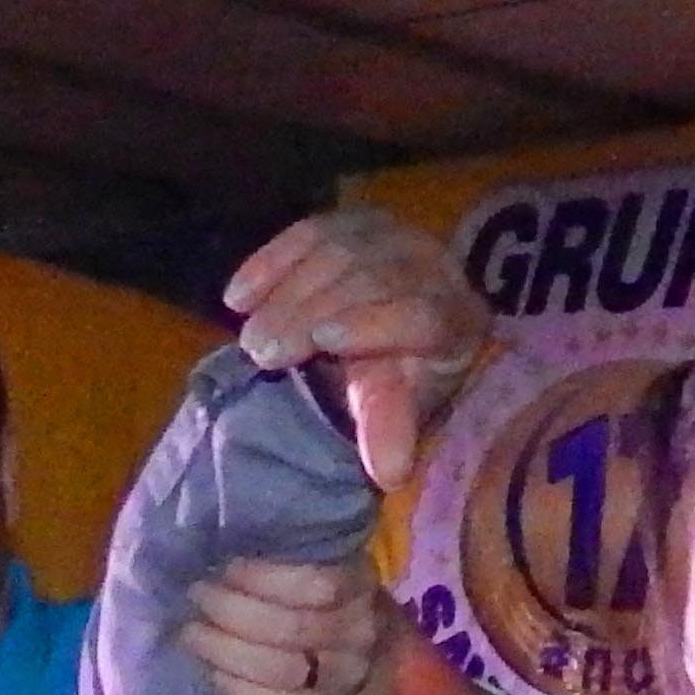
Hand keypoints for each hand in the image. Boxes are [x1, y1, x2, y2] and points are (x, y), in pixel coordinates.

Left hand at [183, 554, 388, 694]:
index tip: (227, 568)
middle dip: (232, 611)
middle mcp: (360, 635)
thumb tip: (222, 553)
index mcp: (361, 586)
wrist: (362, 654)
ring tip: (194, 634)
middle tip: (198, 597)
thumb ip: (286, 557)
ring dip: (226, 651)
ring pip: (281, 670)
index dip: (264, 578)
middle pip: (291, 628)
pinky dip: (239, 690)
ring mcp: (345, 680)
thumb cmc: (324, 597)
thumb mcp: (321, 564)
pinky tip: (214, 672)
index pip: (317, 585)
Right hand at [228, 208, 490, 492]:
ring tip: (249, 332)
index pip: (418, 316)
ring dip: (285, 290)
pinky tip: (238, 296)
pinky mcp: (357, 220)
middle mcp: (435, 267)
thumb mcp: (398, 405)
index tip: (322, 339)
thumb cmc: (405, 376)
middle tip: (261, 350)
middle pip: (369, 279)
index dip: (372, 323)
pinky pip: (310, 232)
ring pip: (338, 251)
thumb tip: (388, 474)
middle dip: (310, 312)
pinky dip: (270, 261)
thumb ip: (388, 427)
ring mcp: (396, 235)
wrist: (408, 325)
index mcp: (456, 320)